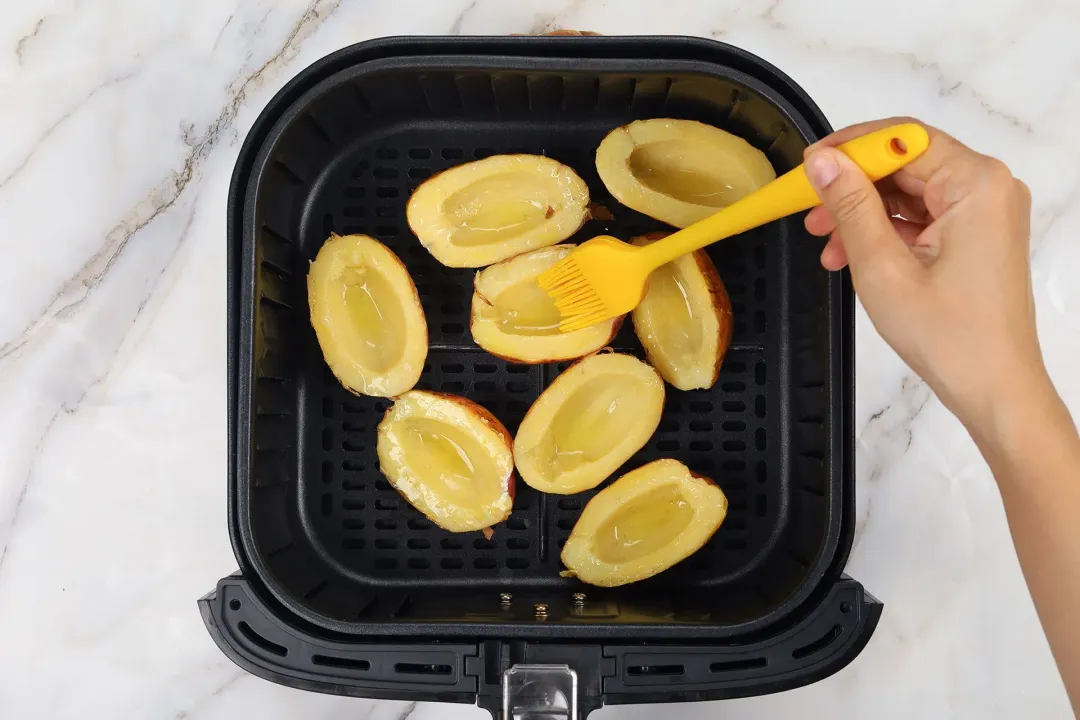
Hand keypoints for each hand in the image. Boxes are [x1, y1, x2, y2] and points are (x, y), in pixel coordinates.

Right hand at [802, 118, 1047, 441]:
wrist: (994, 388)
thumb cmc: (949, 336)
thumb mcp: (882, 267)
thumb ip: (851, 206)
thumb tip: (822, 162)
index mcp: (976, 184)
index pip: (902, 138)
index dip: (850, 147)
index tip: (808, 166)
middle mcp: (989, 187)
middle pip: (906, 162)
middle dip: (853, 185)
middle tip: (809, 210)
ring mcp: (986, 211)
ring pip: (910, 191)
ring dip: (864, 212)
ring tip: (827, 244)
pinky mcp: (978, 234)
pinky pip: (923, 215)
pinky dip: (886, 230)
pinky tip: (852, 255)